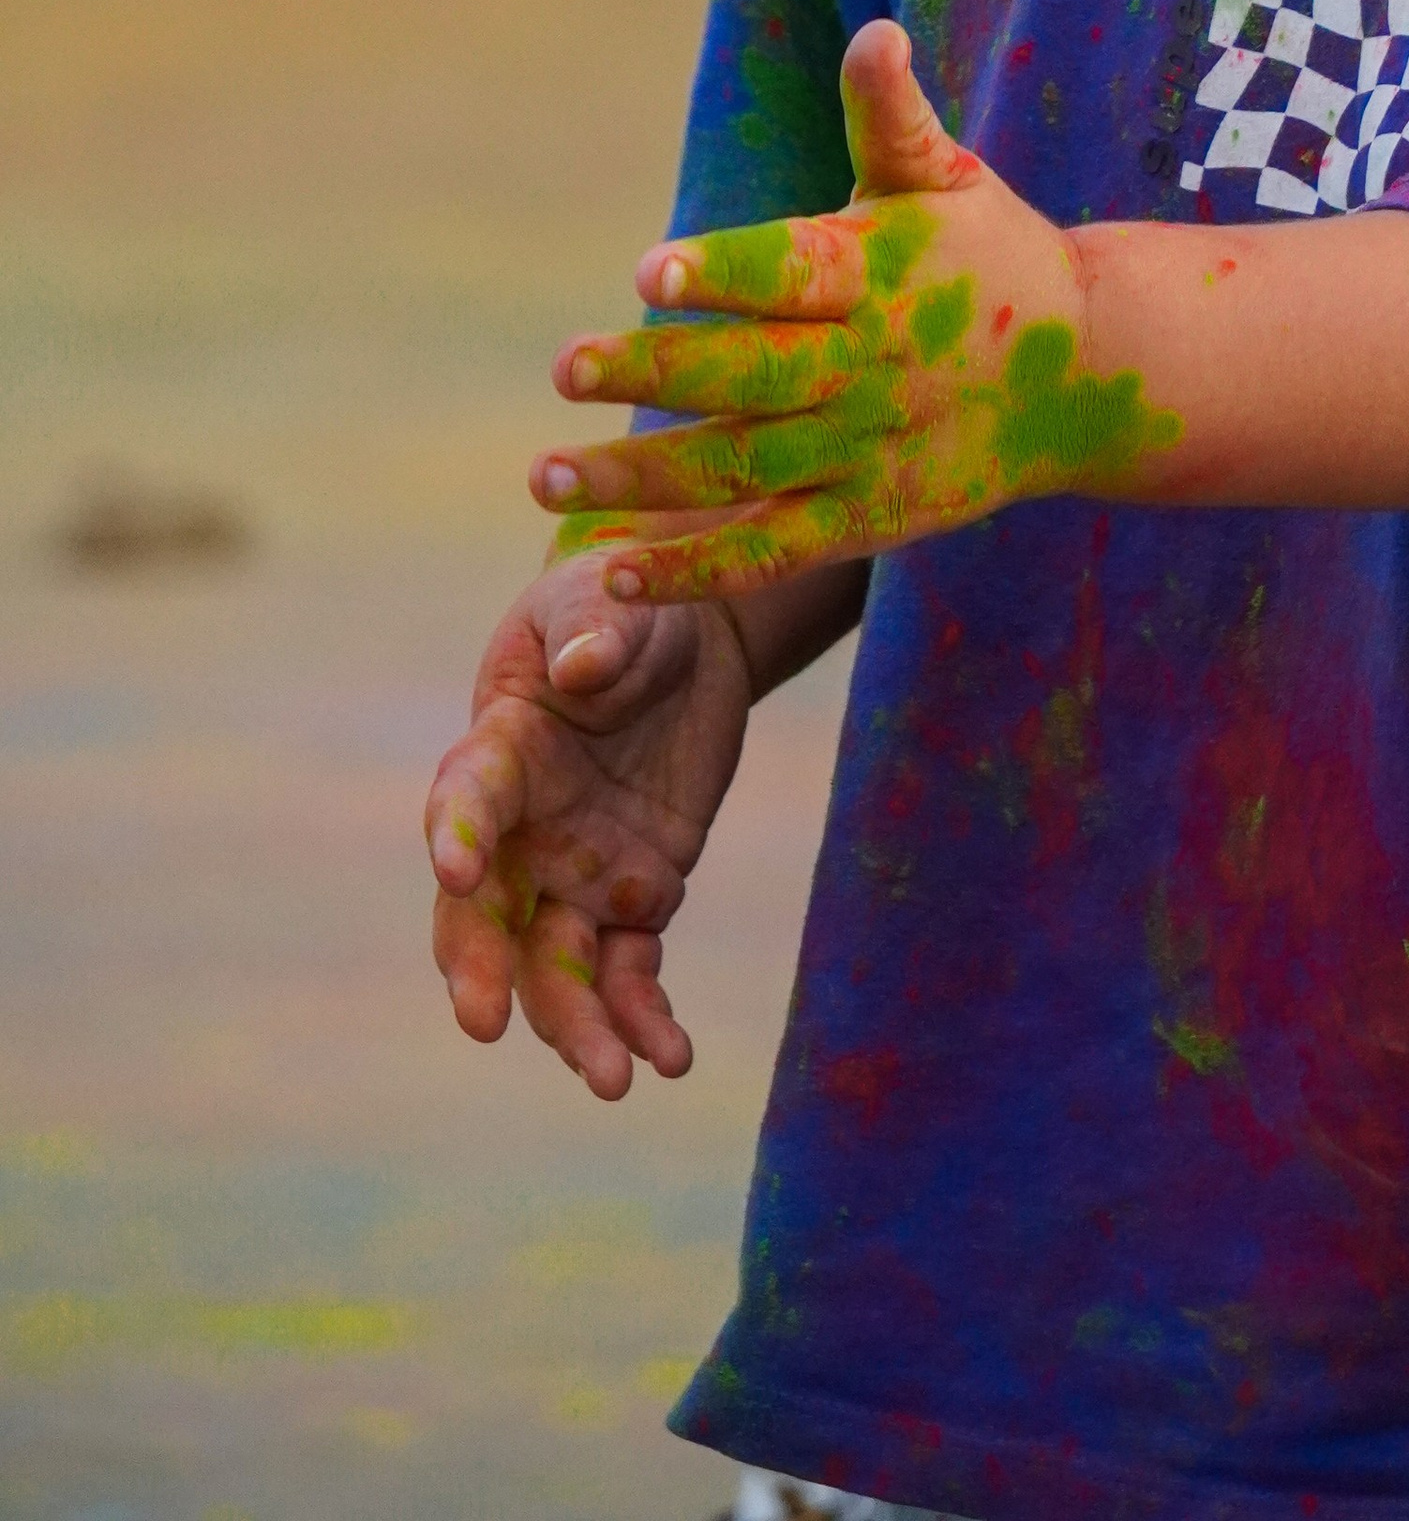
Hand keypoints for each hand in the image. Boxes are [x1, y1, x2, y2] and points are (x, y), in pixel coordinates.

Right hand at [424, 551, 752, 1097]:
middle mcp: (524, 829)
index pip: (465, 796)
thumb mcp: (609, 596)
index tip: (454, 865)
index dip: (456, 829)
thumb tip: (586, 666)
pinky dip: (644, 1017)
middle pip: (486, 914)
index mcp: (501, 748)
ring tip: (615, 1080)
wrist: (686, 637)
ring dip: (576, 1027)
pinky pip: (631, 971)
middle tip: (484, 1023)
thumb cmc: (623, 601)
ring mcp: (576, 874)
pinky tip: (671, 1058)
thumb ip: (594, 631)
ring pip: (556, 968)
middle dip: (481, 969)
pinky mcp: (636, 898)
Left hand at [530, 22, 1177, 599]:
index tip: (650, 272)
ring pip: (743, 469)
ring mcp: (866, 450)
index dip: (723, 273)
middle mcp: (866, 366)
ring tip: (548, 476)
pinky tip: (621, 571)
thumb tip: (875, 34)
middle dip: (653, 374)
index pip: (791, 272)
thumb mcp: (946, 179)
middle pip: (748, 377)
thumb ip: (890, 116)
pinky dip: (699, 568)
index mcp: (875, 275)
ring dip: (642, 477)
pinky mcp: (870, 519)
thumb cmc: (992, 254)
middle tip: (564, 366)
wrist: (1087, 372)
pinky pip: (775, 552)